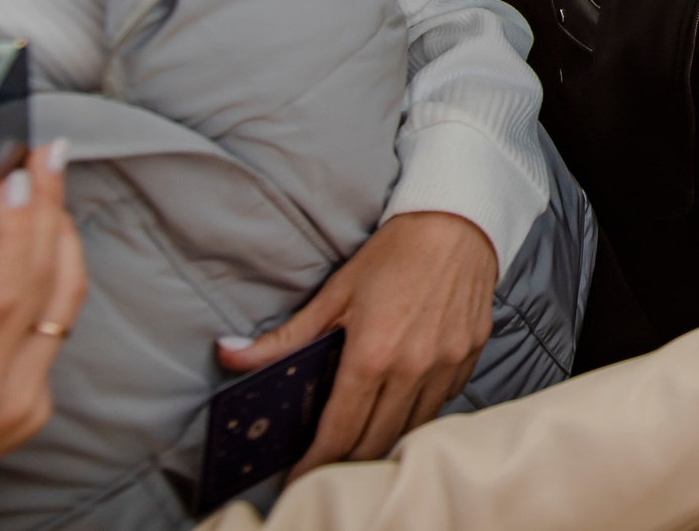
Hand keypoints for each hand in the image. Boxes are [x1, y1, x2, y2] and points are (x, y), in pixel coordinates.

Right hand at [0, 141, 83, 530]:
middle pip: (39, 290)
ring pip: (61, 307)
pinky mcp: (24, 416)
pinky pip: (54, 332)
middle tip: (47, 154)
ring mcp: (11, 414)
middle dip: (48, 210)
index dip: (14, 229)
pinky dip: (54, 277)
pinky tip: (41, 240)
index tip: (17, 175)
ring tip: (51, 181)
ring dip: (61, 237)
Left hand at [217, 211, 496, 474]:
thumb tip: (229, 354)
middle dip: (346, 461)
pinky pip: (440, 402)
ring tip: (360, 441)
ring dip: (383, 440)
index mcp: (373, 355)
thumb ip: (284, 337)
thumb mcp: (335, 293)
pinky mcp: (469, 355)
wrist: (457, 220)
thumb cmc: (394, 253)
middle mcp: (413, 367)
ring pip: (411, 428)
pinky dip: (417, 412)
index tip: (300, 479)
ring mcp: (446, 364)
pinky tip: (401, 403)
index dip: (315, 463)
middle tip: (325, 463)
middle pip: (375, 442)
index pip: (340, 432)